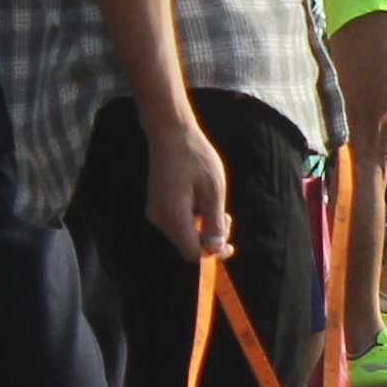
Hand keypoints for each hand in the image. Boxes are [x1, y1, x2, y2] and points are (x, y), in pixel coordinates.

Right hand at [143, 111, 231, 264]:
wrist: (170, 133)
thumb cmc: (195, 157)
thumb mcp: (213, 190)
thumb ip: (214, 222)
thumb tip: (215, 249)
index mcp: (173, 216)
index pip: (192, 253)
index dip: (212, 254)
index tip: (230, 246)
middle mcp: (159, 219)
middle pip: (188, 245)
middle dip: (210, 239)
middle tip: (227, 217)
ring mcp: (156, 212)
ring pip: (184, 235)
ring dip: (203, 227)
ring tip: (217, 205)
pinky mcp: (157, 206)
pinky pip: (178, 223)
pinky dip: (194, 219)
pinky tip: (203, 201)